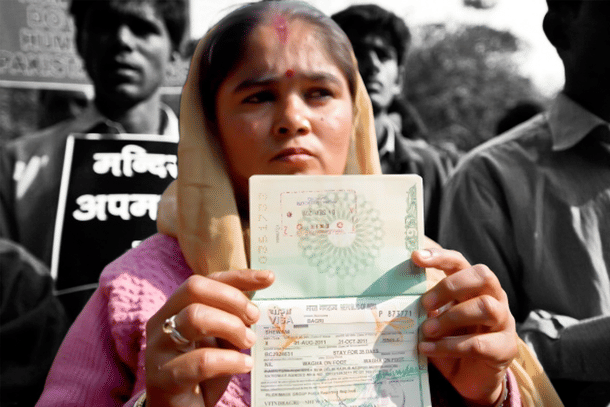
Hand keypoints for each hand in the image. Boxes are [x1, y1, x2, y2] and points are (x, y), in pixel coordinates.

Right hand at [145, 269, 273, 406]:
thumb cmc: (201, 374)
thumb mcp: (220, 340)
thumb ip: (231, 320)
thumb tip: (257, 306)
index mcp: (175, 309)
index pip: (206, 279)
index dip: (238, 276)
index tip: (268, 278)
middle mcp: (162, 322)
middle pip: (194, 287)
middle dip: (232, 299)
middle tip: (253, 318)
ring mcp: (159, 348)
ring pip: (195, 316)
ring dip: (231, 326)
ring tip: (249, 342)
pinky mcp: (163, 377)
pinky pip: (201, 360)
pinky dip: (230, 360)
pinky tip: (244, 364)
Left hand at [413, 248, 516, 405]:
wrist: (470, 380)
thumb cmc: (451, 343)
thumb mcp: (436, 322)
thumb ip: (427, 309)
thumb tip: (402, 297)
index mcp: (474, 288)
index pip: (461, 263)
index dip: (440, 257)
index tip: (416, 257)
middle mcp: (495, 299)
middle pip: (482, 276)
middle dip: (451, 286)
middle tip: (425, 304)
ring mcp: (504, 323)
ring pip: (486, 307)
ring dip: (451, 318)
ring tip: (426, 330)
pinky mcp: (505, 349)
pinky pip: (479, 343)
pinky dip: (449, 346)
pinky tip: (428, 349)